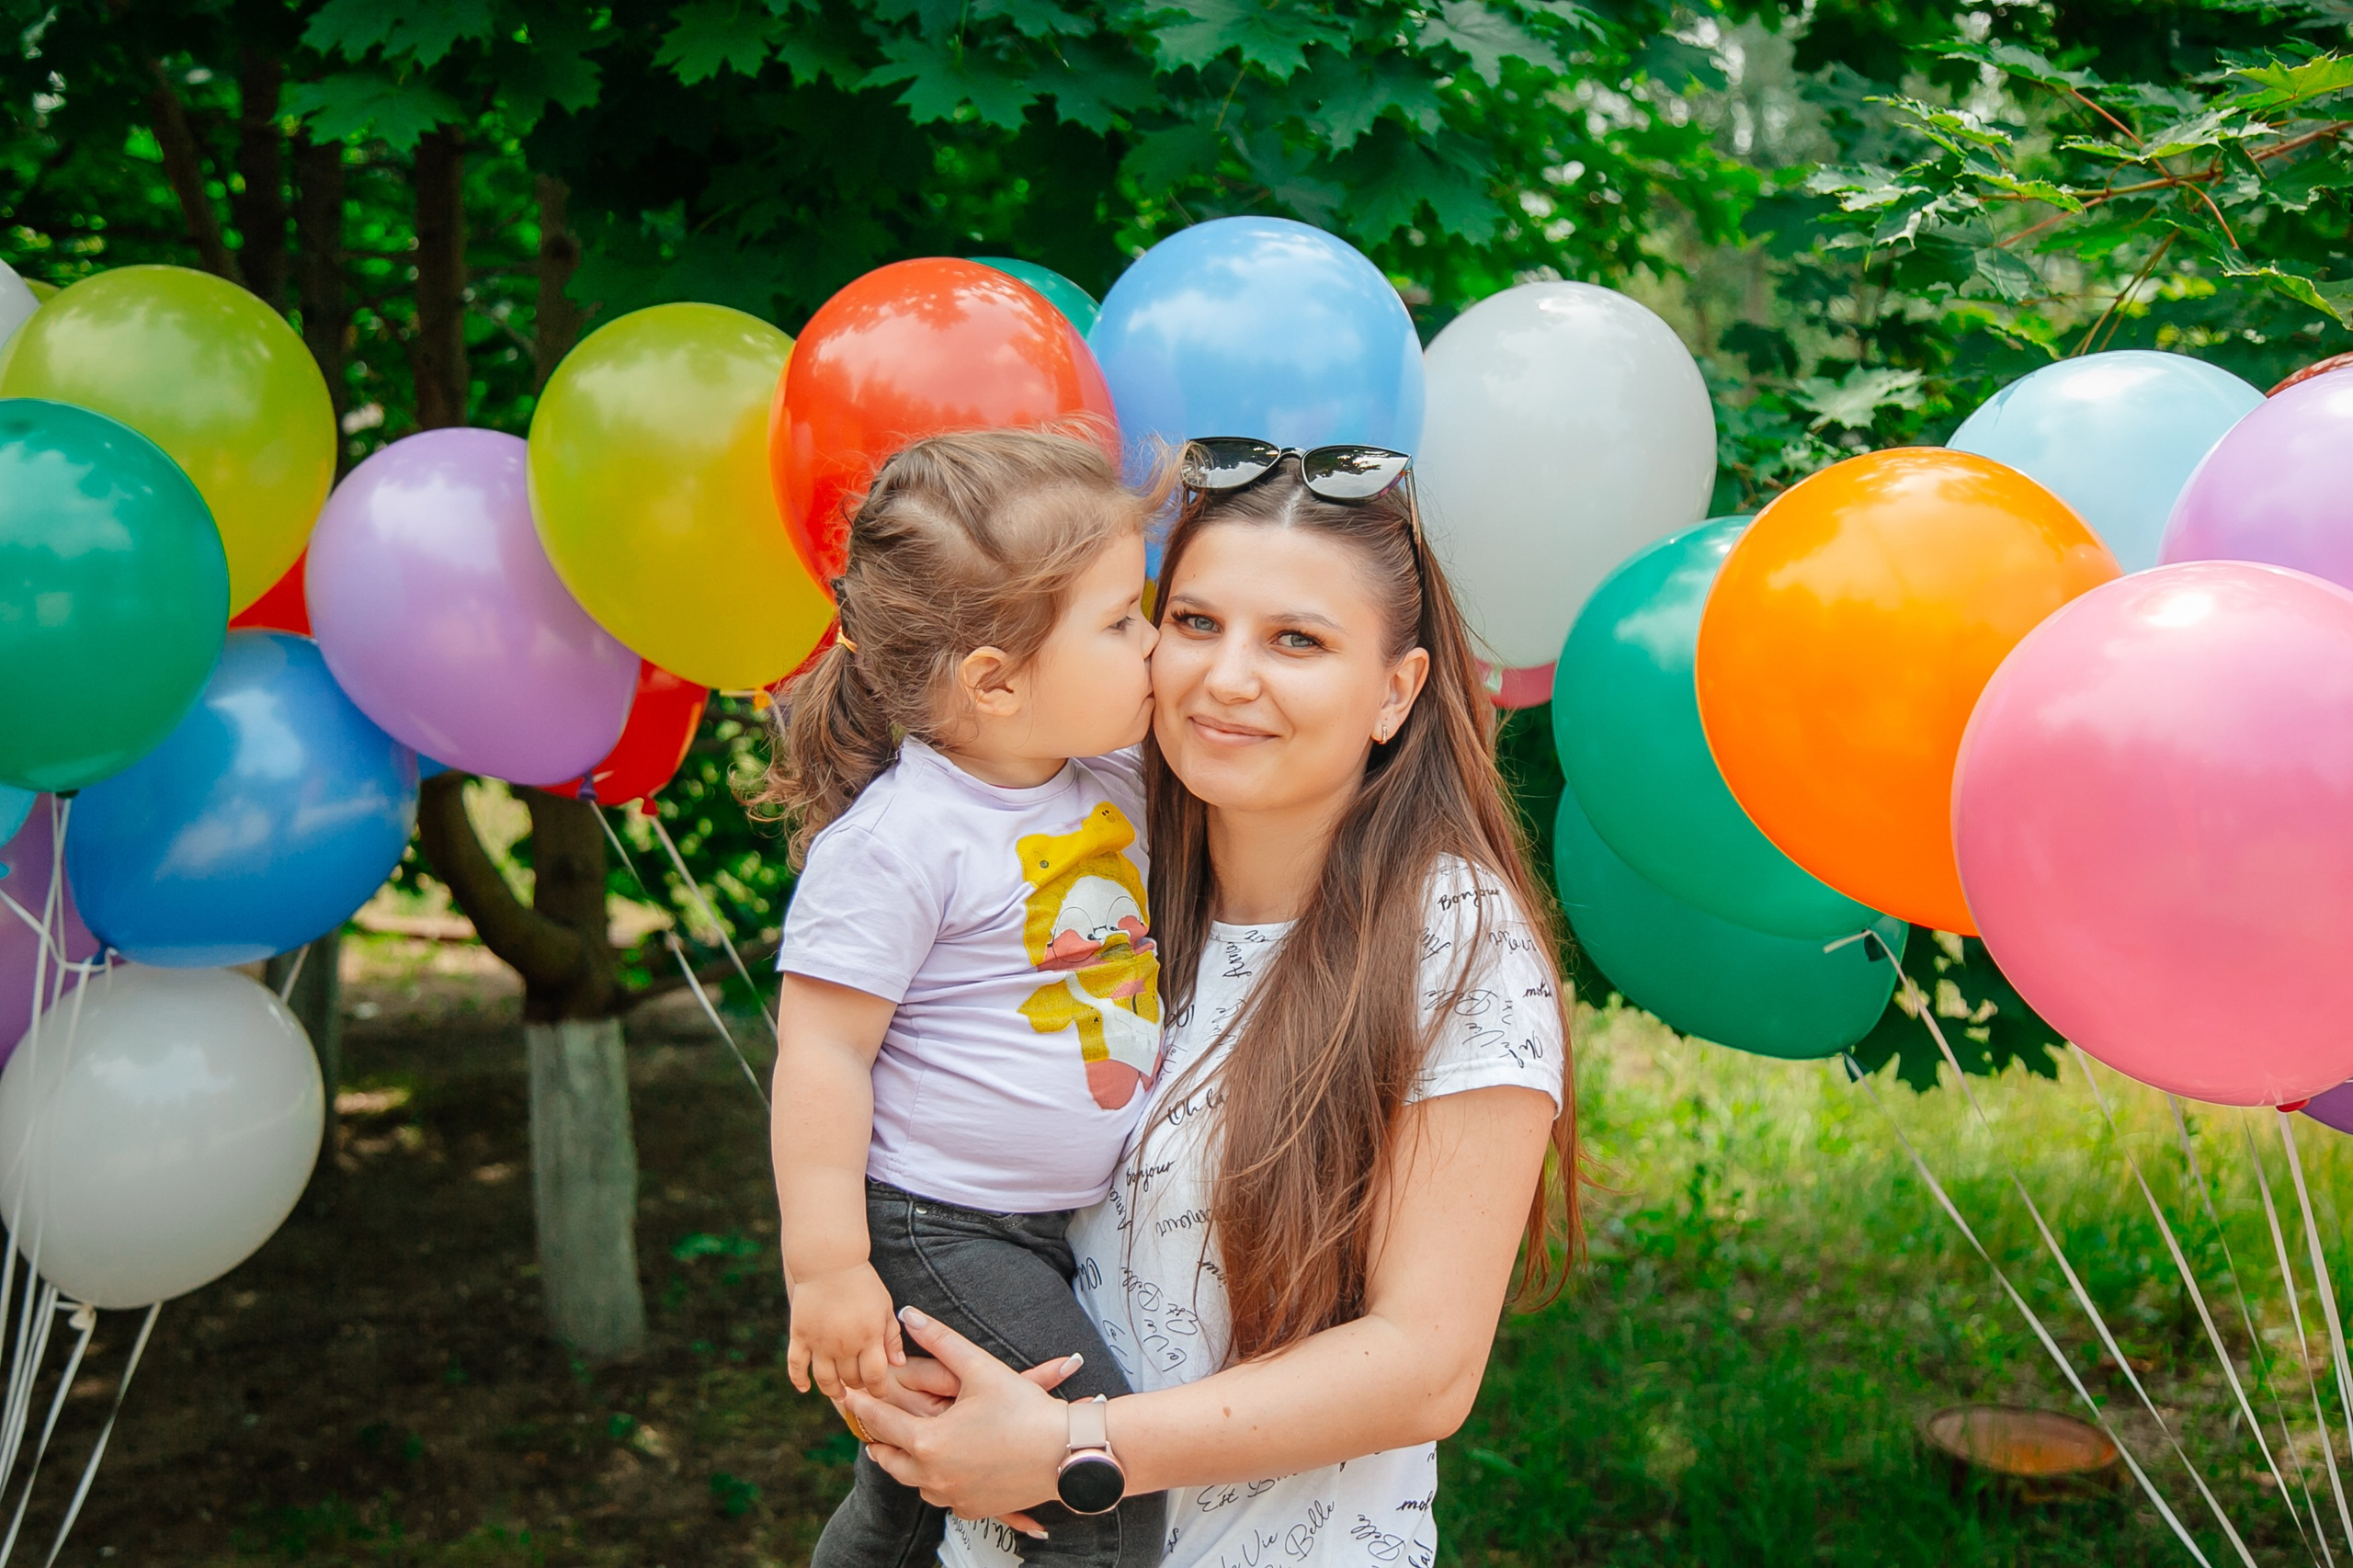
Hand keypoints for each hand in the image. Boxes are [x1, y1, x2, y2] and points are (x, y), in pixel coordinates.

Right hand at [786, 1262, 903, 1397]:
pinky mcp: (799, 1335)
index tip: (880, 1392)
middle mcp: (844, 1345)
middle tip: (860, 1385)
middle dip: (858, 1386)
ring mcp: (819, 1342)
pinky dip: (798, 1380)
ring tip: (838, 1393)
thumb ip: (891, 1336)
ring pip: (825, 1379)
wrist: (830, 1262)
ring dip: (832, 1391)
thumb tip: (899, 1364)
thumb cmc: (862, 1283)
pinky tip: (805, 1388)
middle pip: (850, 1379)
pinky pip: (796, 1365)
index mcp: (869, 1338)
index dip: (879, 1390)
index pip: (875, 1377)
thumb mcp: (884, 1307)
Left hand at [841, 1307, 1084, 1523]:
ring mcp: (953, 1496)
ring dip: (906, 1464)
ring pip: (914, 1483)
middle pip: (889, 1460)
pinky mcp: (972, 1509)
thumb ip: (940, 1340)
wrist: (1066, 1454)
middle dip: (878, 1441)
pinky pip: (943, 1497)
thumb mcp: (979, 1368)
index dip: (862, 1405)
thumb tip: (909, 1315)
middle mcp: (933, 1476)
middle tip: (870, 1426)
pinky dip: (937, 1482)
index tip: (848, 1394)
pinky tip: (943, 1467)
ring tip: (902, 1447)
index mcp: (928, 1441)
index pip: (880, 1422)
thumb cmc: (1025, 1409)